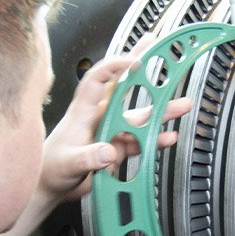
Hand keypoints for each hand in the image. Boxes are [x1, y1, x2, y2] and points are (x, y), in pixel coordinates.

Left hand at [39, 43, 191, 200]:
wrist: (52, 186)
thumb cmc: (52, 168)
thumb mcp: (68, 163)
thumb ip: (88, 158)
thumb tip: (109, 152)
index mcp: (83, 111)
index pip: (98, 79)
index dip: (114, 67)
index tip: (133, 62)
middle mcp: (100, 117)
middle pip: (123, 87)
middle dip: (141, 68)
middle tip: (158, 49)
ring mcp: (111, 132)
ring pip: (139, 117)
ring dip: (160, 111)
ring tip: (182, 104)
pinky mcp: (118, 148)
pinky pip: (141, 141)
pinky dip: (156, 140)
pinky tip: (168, 137)